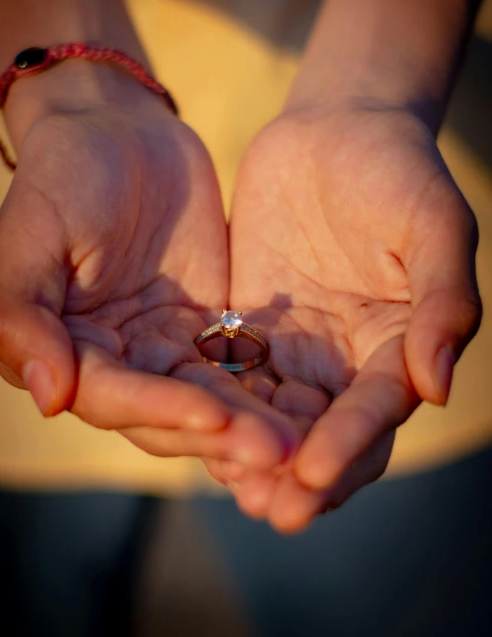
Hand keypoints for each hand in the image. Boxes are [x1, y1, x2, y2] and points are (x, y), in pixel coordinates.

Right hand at [0, 68, 296, 469]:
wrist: (118, 130)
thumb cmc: (62, 176)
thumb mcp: (29, 237)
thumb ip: (22, 316)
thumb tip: (48, 397)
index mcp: (68, 353)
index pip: (113, 399)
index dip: (161, 410)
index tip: (214, 417)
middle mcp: (119, 363)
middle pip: (169, 414)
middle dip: (221, 435)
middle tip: (279, 452)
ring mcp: (167, 348)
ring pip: (213, 400)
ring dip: (253, 425)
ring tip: (303, 441)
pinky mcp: (209, 327)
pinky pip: (241, 365)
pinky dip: (270, 390)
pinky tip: (311, 408)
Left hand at [216, 106, 480, 530]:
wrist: (338, 127)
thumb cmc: (399, 170)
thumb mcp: (435, 225)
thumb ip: (443, 302)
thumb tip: (436, 387)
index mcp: (399, 345)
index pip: (375, 410)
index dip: (349, 444)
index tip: (315, 474)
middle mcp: (347, 360)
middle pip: (325, 432)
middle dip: (301, 474)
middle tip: (271, 509)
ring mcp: (297, 347)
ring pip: (275, 417)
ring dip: (254, 455)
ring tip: (231, 488)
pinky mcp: (250, 325)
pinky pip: (231, 375)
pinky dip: (217, 406)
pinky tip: (192, 430)